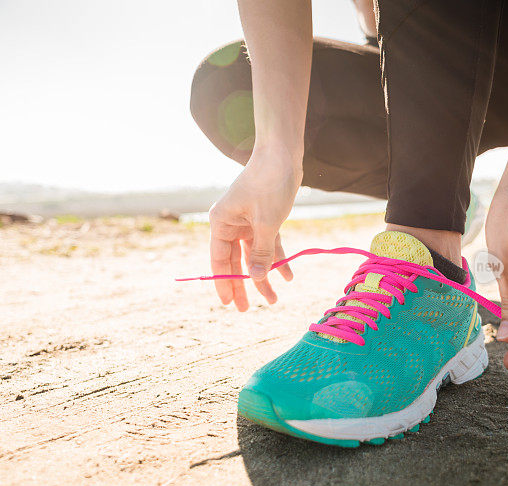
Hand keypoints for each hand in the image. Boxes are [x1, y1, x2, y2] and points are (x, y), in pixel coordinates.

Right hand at [208, 149, 298, 310]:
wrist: (283, 154)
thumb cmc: (270, 183)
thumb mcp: (267, 223)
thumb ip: (261, 253)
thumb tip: (257, 279)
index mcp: (222, 222)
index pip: (219, 260)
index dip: (224, 283)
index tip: (229, 304)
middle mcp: (231, 224)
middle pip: (235, 262)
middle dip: (244, 285)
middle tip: (245, 311)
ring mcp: (248, 222)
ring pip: (254, 256)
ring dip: (264, 275)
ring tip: (273, 300)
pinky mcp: (264, 218)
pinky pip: (269, 244)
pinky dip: (278, 258)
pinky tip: (288, 276)